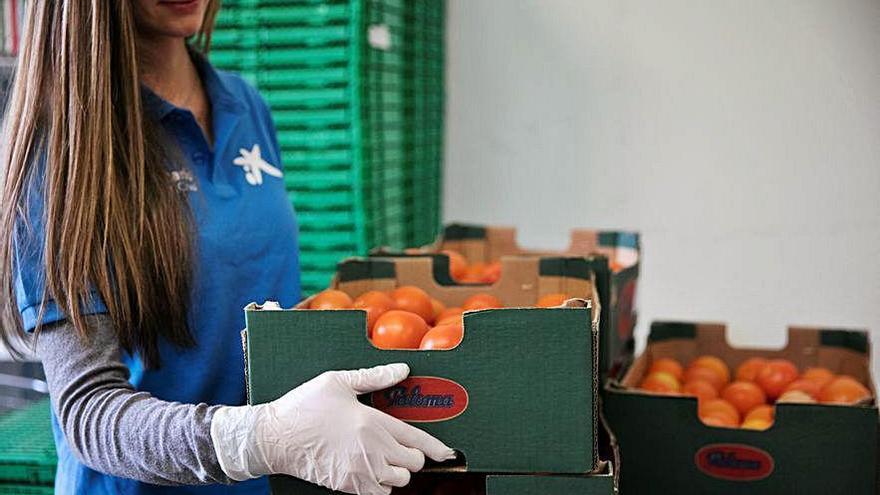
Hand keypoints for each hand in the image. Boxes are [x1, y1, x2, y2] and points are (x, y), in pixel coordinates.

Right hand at [211, 363, 455, 493]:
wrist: (273, 438)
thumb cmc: (303, 406)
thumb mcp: (338, 382)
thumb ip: (374, 377)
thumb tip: (402, 369)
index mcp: (372, 423)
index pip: (417, 440)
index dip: (437, 448)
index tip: (447, 452)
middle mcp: (371, 450)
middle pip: (412, 464)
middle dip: (412, 456)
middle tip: (400, 446)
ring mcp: (359, 472)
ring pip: (398, 482)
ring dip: (396, 472)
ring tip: (383, 458)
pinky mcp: (347, 486)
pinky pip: (379, 494)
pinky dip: (381, 485)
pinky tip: (370, 470)